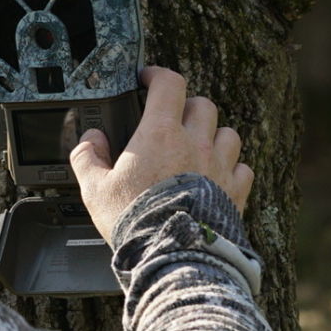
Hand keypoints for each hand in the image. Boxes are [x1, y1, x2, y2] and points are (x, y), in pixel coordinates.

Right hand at [69, 66, 254, 244]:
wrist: (173, 255)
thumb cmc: (136, 221)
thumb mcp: (95, 189)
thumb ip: (88, 158)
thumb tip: (90, 140)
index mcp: (160, 134)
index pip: (169, 84)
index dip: (158, 75)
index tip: (149, 79)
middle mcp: (196, 143)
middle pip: (202, 105)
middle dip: (187, 107)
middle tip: (173, 120)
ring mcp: (220, 166)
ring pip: (228, 133)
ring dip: (214, 135)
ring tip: (200, 148)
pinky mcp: (236, 191)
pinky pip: (243, 168)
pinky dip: (233, 169)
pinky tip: (220, 178)